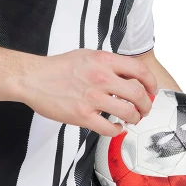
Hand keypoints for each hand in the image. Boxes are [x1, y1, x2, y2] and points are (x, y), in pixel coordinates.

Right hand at [15, 49, 157, 137]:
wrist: (33, 78)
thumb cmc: (57, 67)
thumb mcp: (86, 55)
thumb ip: (107, 64)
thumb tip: (127, 75)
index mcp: (103, 61)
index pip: (139, 70)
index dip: (151, 82)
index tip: (152, 90)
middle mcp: (101, 77)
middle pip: (138, 94)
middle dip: (146, 105)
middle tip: (144, 109)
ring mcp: (92, 98)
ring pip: (128, 113)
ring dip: (134, 118)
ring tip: (132, 119)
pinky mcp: (82, 115)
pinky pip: (109, 128)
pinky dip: (117, 130)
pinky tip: (115, 127)